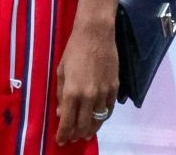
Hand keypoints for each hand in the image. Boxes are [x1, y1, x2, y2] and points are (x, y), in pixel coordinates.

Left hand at [55, 19, 118, 145]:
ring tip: (86, 133)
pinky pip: (109, 110)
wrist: (95, 34)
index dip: (63, 134)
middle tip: (73, 138)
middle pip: (84, 125)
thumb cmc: (74, 49)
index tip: (61, 141)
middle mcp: (89, 96)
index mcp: (72, 92)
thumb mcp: (61, 70)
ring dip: (91, 129)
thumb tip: (61, 113)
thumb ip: (61, 94)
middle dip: (77, 135)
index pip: (67, 122)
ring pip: (98, 120)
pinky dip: (103, 117)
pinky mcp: (114, 88)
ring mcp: (103, 93)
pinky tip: (98, 118)